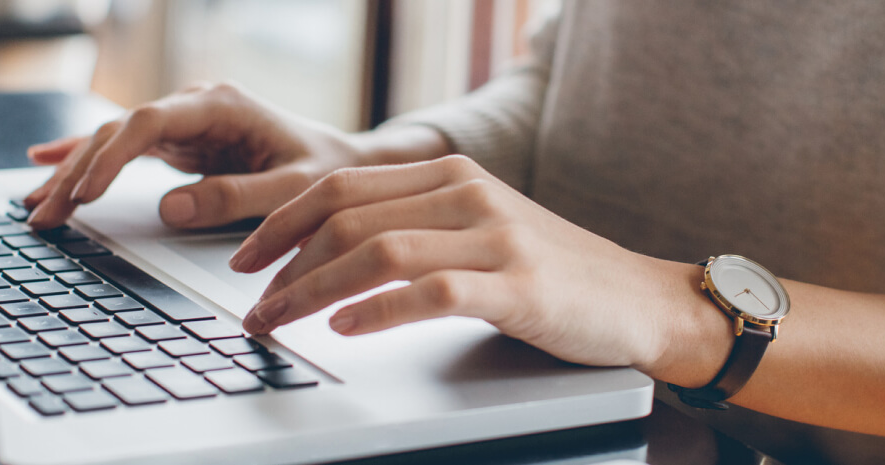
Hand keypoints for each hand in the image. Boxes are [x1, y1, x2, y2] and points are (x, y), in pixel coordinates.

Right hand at [22, 82, 361, 229]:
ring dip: (72, 173)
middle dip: (77, 173)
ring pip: (113, 140)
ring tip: (35, 207)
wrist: (345, 163)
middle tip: (44, 214)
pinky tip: (44, 162)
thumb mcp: (291, 189)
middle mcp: (196, 106)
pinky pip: (123, 149)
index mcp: (222, 106)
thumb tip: (169, 209)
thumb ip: (235, 198)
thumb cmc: (325, 172)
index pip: (149, 122)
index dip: (111, 156)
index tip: (84, 192)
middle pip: (119, 131)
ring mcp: (184, 122)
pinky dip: (85, 158)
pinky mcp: (180, 142)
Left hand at [231, 155, 733, 373]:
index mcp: (451, 174)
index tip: (245, 259)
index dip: (281, 222)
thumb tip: (328, 250)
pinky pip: (431, 292)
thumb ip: (416, 224)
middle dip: (283, 262)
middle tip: (251, 304)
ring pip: (378, 251)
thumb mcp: (479, 229)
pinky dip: (377, 310)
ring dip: (313, 290)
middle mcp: (468, 194)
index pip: (342, 185)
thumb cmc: (552, 274)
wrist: (639, 300)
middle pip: (347, 214)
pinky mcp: (518, 287)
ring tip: (279, 320)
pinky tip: (344, 328)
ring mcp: (495, 238)